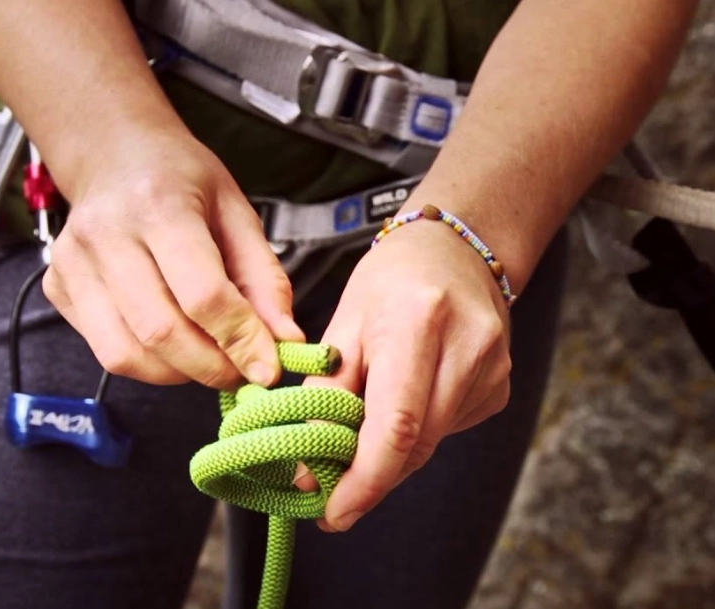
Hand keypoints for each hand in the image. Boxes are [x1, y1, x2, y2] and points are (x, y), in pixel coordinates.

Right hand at [43, 122, 304, 388]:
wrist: (113, 154)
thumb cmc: (180, 180)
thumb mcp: (237, 212)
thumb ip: (264, 278)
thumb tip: (285, 340)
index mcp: (159, 205)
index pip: (202, 295)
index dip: (240, 340)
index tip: (268, 369)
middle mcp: (106, 235)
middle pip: (162, 332)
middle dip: (212, 366)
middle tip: (241, 370)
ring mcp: (72, 264)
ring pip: (127, 354)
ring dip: (179, 372)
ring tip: (208, 356)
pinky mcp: (57, 288)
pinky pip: (106, 352)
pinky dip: (148, 363)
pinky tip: (170, 341)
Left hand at [299, 216, 511, 530]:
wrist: (454, 250)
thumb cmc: (389, 282)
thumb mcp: (343, 326)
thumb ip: (325, 397)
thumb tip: (312, 471)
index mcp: (418, 322)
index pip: (396, 422)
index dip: (364, 480)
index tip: (333, 514)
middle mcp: (466, 346)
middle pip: (416, 443)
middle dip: (371, 475)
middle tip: (333, 489)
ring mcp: (493, 369)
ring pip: (432, 443)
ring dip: (392, 453)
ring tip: (363, 428)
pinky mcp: (501, 387)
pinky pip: (449, 430)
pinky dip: (417, 433)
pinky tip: (407, 399)